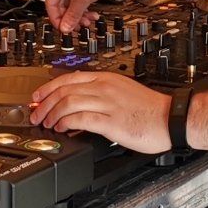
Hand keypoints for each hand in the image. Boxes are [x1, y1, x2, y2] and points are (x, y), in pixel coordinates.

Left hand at [29, 72, 170, 153]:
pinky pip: (81, 119)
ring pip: (68, 103)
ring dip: (52, 114)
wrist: (171, 118)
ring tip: (46, 123)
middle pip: (64, 90)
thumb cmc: (150, 109)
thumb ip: (102, 94)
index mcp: (107, 79)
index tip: (37, 97)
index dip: (48, 88)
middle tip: (36, 114)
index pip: (69, 78)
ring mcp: (107, 104)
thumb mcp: (123, 91)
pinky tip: (61, 129)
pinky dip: (66, 123)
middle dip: (44, 103)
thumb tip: (80, 103)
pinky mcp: (111, 121)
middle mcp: (105, 88)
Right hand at [45, 0, 113, 32]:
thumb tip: (65, 28)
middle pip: (60, 6)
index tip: (64, 29)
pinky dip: (82, 9)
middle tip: (77, 27)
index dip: (57, 19)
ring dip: (78, 15)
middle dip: (71, 18)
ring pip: (69, 5)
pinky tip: (90, 14)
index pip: (50, 4)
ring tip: (87, 21)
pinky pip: (75, 1)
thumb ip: (72, 16)